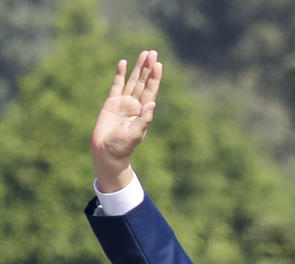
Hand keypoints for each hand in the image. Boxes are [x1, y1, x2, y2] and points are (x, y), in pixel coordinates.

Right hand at [90, 50, 162, 191]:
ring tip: (143, 54)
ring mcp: (124, 102)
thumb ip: (144, 119)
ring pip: (132, 81)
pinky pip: (117, 85)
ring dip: (138, 68)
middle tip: (153, 52)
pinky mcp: (111, 102)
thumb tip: (152, 103)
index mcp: (143, 111)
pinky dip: (120, 74)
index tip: (158, 64)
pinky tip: (123, 63)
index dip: (155, 77)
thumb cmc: (123, 146)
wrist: (107, 151)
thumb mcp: (135, 133)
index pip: (151, 91)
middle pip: (144, 82)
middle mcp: (136, 105)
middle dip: (148, 68)